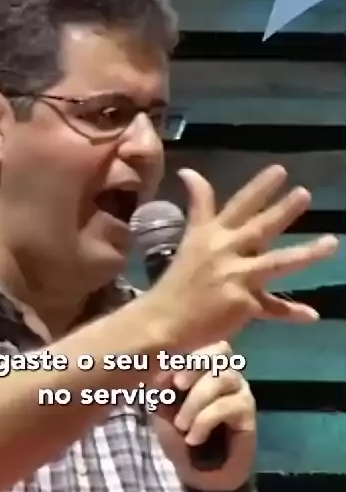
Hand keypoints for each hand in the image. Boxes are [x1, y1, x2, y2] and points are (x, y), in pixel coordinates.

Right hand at [147, 165, 337, 350]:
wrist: (162, 321)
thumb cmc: (177, 282)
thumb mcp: (189, 238)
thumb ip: (199, 207)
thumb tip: (189, 171)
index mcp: (210, 235)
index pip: (237, 205)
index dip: (259, 188)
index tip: (280, 171)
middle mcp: (224, 252)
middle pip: (258, 228)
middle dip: (283, 211)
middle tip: (305, 194)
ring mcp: (234, 278)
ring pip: (276, 263)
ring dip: (305, 253)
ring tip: (331, 243)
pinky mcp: (241, 304)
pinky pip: (272, 308)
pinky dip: (291, 313)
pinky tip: (311, 315)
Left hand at [153, 342, 255, 490]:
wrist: (200, 475)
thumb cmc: (180, 438)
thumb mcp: (163, 411)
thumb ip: (164, 387)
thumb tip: (162, 369)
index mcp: (204, 368)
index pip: (203, 343)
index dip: (185, 353)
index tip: (164, 374)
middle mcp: (225, 373)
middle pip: (218, 352)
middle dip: (194, 366)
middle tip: (177, 386)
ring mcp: (240, 390)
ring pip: (220, 378)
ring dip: (195, 402)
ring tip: (181, 426)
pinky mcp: (248, 412)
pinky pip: (226, 405)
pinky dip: (205, 421)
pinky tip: (194, 438)